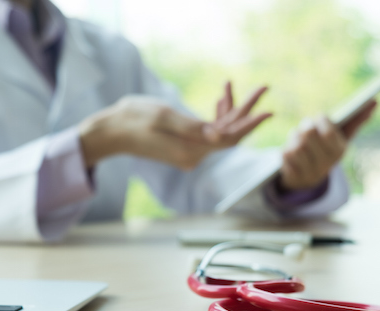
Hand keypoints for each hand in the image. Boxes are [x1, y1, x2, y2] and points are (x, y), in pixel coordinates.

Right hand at [79, 85, 270, 169]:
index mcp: (190, 152)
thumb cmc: (133, 120)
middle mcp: (193, 156)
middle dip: (245, 112)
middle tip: (262, 88)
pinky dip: (215, 114)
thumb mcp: (163, 117)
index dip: (250, 124)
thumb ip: (192, 126)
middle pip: (229, 134)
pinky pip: (207, 130)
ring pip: (219, 130)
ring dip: (230, 109)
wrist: (112, 131)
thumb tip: (219, 134)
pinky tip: (221, 98)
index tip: (268, 110)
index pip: (229, 139)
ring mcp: (189, 151)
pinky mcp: (184, 144)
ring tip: (235, 85)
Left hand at [278, 101, 376, 190]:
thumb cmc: (326, 149)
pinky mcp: (294, 176)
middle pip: (309, 134)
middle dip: (305, 127)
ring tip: (297, 139)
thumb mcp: (342, 137)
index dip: (322, 121)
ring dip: (294, 138)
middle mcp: (326, 164)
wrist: (308, 179)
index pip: (329, 132)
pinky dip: (286, 151)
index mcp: (339, 151)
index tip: (320, 118)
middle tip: (306, 126)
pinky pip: (285, 155)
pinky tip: (291, 153)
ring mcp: (309, 172)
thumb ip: (356, 119)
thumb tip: (375, 101)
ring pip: (296, 145)